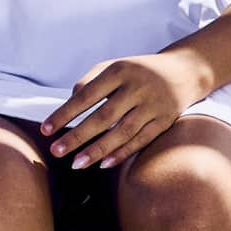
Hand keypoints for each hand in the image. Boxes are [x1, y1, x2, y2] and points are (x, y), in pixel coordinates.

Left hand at [41, 52, 206, 169]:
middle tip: (56, 151)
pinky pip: (141, 140)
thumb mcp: (112, 67)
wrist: (184, 70)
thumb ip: (88, 82)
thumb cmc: (137, 71)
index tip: (45, 130)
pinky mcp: (166, 120)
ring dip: (98, 150)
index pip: (85, 96)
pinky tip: (103, 164)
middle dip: (77, 136)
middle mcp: (137, 88)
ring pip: (122, 132)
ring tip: (76, 164)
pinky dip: (122, 153)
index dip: (64, 114)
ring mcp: (153, 105)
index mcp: (119, 71)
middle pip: (103, 117)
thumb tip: (68, 104)